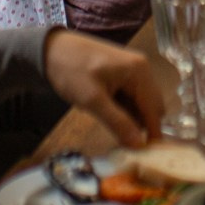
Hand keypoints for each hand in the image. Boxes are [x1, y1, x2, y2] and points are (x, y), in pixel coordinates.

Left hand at [43, 29, 162, 148]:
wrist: (51, 49)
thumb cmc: (72, 71)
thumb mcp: (93, 100)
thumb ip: (118, 123)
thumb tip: (139, 145)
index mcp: (139, 72)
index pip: (154, 109)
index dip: (152, 133)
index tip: (147, 155)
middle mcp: (142, 69)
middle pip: (151, 106)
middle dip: (142, 126)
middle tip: (124, 144)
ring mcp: (133, 69)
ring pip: (141, 103)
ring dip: (132, 118)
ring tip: (112, 127)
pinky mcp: (122, 73)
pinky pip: (131, 97)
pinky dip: (124, 109)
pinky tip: (108, 113)